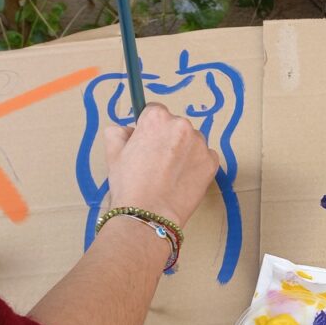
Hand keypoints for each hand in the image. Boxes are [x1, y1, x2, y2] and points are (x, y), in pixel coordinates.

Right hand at [103, 102, 219, 227]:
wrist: (149, 213)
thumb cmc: (129, 184)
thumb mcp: (113, 153)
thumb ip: (118, 132)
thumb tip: (128, 130)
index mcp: (157, 118)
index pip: (155, 111)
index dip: (150, 129)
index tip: (148, 144)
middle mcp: (181, 125)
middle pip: (176, 125)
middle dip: (168, 139)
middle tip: (158, 163)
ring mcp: (200, 143)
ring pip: (192, 141)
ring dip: (185, 151)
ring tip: (171, 173)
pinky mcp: (212, 162)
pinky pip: (205, 157)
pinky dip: (197, 165)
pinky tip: (183, 179)